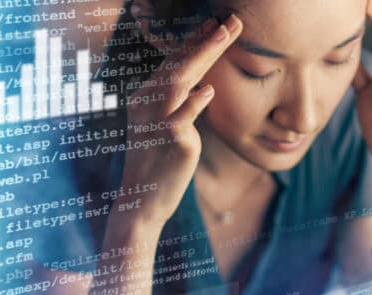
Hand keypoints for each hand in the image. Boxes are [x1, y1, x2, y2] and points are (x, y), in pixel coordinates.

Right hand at [118, 15, 243, 227]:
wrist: (142, 198)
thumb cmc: (158, 163)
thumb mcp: (164, 128)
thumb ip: (179, 106)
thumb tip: (201, 87)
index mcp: (145, 97)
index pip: (171, 63)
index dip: (193, 42)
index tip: (213, 23)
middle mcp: (147, 103)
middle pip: (177, 64)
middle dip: (204, 40)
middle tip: (229, 20)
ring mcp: (157, 120)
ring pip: (179, 81)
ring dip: (203, 55)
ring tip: (224, 35)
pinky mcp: (169, 140)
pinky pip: (183, 117)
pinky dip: (194, 102)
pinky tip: (208, 90)